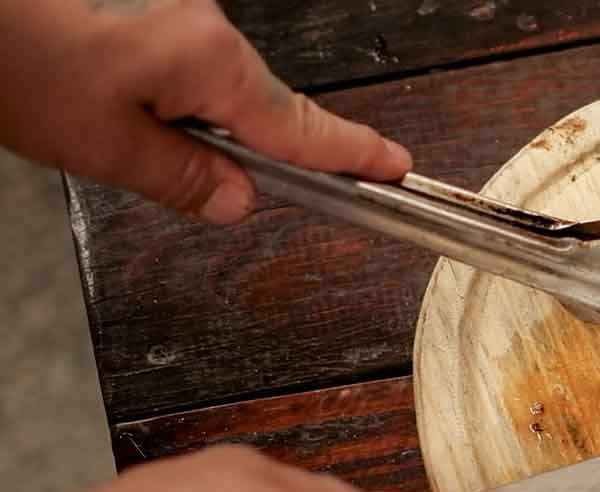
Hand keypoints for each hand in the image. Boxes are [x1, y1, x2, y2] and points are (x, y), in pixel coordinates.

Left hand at [0, 0, 410, 222]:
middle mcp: (204, 28)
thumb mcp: (102, 144)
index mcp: (208, 61)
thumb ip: (183, 177)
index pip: (300, 125)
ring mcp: (177, 13)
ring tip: (128, 137)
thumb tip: (236, 200)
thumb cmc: (18, 58)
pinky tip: (121, 107)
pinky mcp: (149, 12)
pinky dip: (170, 98)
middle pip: (259, 107)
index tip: (395, 165)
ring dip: (194, 126)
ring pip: (215, 88)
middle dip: (251, 152)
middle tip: (226, 188)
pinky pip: (184, 66)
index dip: (352, 152)